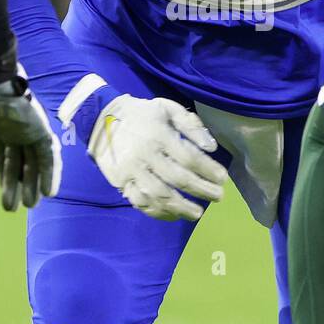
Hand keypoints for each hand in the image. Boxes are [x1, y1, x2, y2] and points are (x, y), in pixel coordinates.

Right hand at [0, 66, 61, 210]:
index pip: (3, 156)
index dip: (4, 176)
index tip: (5, 196)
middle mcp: (15, 127)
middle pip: (20, 162)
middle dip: (20, 184)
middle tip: (20, 206)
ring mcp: (28, 127)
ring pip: (34, 161)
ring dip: (35, 182)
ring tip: (32, 204)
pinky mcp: (38, 126)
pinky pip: (47, 154)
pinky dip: (50, 172)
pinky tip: (49, 191)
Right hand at [88, 94, 226, 221]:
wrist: (100, 119)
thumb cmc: (141, 114)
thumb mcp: (166, 108)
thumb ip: (190, 124)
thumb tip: (211, 147)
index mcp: (158, 135)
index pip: (188, 157)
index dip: (208, 170)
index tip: (223, 178)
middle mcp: (145, 155)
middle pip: (177, 178)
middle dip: (201, 190)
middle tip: (218, 197)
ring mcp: (131, 171)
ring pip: (159, 195)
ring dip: (181, 207)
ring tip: (197, 213)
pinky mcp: (120, 182)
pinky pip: (140, 202)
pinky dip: (157, 212)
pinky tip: (172, 215)